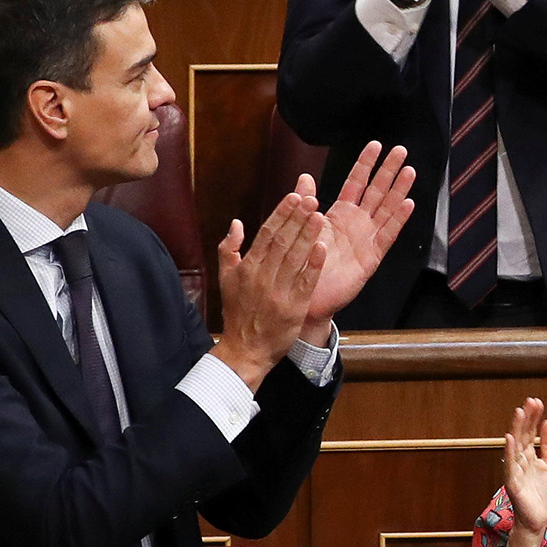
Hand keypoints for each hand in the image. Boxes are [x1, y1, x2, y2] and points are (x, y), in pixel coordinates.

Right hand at [211, 192, 326, 389]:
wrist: (245, 350)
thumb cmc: (237, 312)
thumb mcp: (225, 279)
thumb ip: (228, 249)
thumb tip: (237, 223)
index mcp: (247, 268)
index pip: (267, 233)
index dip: (282, 213)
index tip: (294, 196)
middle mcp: (262, 277)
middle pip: (283, 241)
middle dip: (298, 218)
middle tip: (312, 198)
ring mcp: (279, 292)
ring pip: (295, 258)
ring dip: (308, 235)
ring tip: (319, 215)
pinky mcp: (294, 308)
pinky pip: (305, 282)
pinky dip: (313, 265)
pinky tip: (322, 248)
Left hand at [299, 142, 416, 335]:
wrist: (306, 296)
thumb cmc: (305, 262)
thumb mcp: (303, 227)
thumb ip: (306, 201)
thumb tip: (304, 176)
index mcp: (341, 214)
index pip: (356, 182)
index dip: (365, 163)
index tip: (375, 144)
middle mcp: (358, 223)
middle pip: (377, 191)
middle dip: (388, 170)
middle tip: (401, 150)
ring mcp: (367, 238)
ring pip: (387, 208)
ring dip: (399, 190)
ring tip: (409, 170)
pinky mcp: (372, 256)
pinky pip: (387, 234)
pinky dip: (399, 219)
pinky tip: (408, 203)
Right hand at [502, 398, 546, 535]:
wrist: (538, 520)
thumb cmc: (541, 495)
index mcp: (529, 456)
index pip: (530, 432)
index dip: (533, 417)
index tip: (537, 402)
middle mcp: (520, 460)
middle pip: (522, 435)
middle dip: (526, 418)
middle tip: (530, 401)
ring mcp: (515, 471)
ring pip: (515, 446)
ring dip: (516, 429)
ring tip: (519, 412)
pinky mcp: (513, 483)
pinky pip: (510, 466)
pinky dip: (509, 452)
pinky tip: (510, 439)